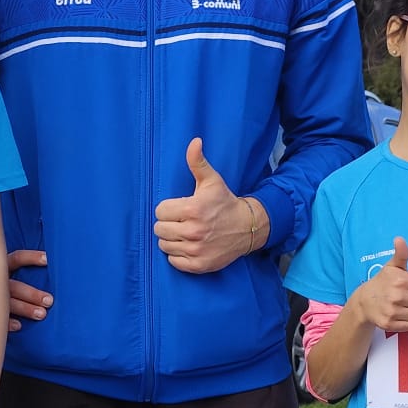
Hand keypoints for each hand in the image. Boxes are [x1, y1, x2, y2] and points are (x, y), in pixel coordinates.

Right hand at [7, 248, 51, 332]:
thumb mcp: (0, 268)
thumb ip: (18, 268)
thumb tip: (48, 263)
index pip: (16, 259)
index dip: (32, 258)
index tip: (48, 260)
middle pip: (14, 286)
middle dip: (32, 294)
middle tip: (49, 301)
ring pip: (7, 303)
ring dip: (25, 309)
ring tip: (42, 314)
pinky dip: (7, 323)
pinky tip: (18, 326)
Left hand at [153, 139, 262, 273]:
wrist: (248, 227)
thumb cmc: (225, 203)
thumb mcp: (212, 181)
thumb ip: (198, 162)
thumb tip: (194, 141)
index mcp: (192, 209)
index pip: (160, 211)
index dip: (168, 209)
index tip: (179, 209)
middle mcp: (193, 231)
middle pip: (159, 229)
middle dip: (168, 224)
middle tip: (181, 221)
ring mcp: (196, 250)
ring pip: (164, 246)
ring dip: (172, 240)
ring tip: (185, 233)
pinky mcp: (199, 265)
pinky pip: (173, 262)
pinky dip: (178, 256)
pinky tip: (189, 246)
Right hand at [350, 238, 407, 333]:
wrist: (363, 302)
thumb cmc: (382, 282)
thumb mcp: (392, 266)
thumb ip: (401, 253)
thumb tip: (399, 239)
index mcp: (401, 280)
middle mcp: (397, 296)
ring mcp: (393, 311)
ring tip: (406, 306)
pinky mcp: (390, 324)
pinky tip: (400, 314)